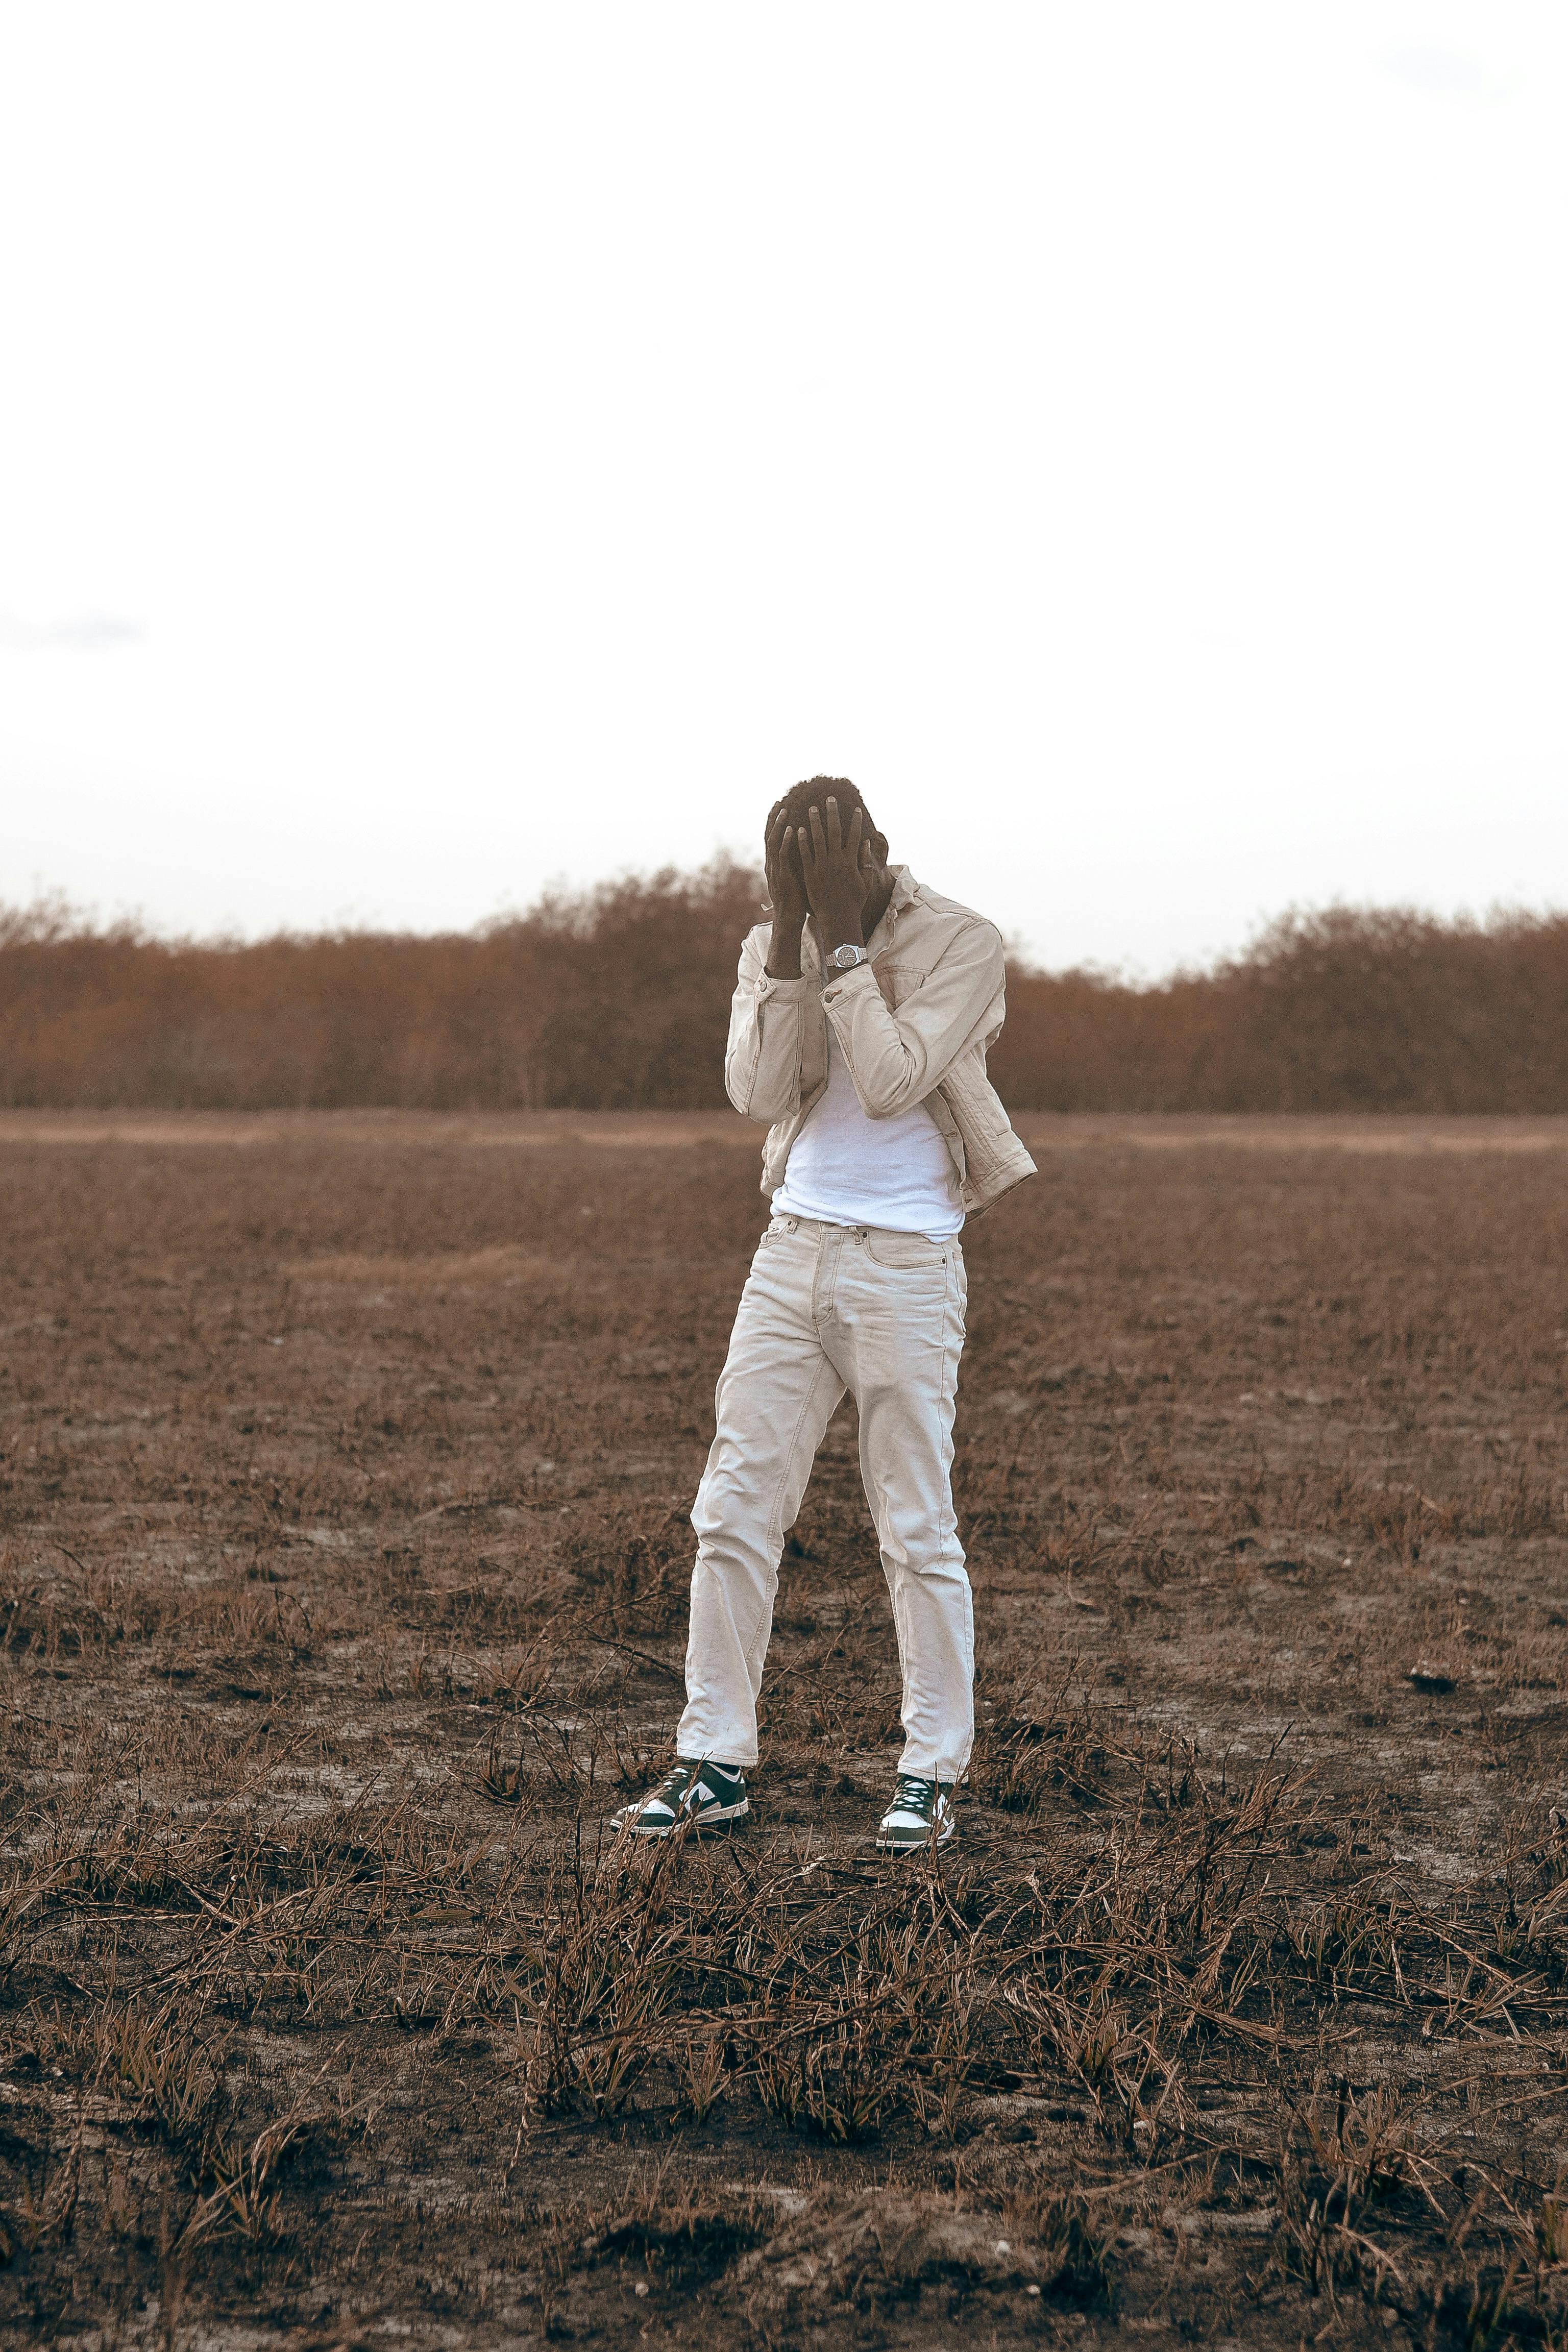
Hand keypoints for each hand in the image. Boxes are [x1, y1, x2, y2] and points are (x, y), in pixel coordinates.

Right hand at [763, 798, 808, 978]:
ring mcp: (776, 870)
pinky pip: (783, 855)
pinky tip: (792, 828)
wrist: (788, 920)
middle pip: (769, 835)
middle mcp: (771, 864)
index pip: (772, 838)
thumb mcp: (792, 879)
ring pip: (774, 841)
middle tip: (780, 800)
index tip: (781, 807)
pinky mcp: (783, 876)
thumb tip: (801, 853)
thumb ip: (792, 865)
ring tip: (785, 809)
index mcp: (774, 864)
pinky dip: (786, 840)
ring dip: (779, 824)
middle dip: (774, 818)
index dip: (775, 822)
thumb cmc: (794, 901)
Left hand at [797, 796, 872, 949]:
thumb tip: (866, 843)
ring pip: (818, 839)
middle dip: (833, 814)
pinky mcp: (810, 874)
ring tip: (812, 808)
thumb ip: (866, 862)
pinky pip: (805, 854)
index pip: (854, 835)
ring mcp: (823, 866)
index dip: (855, 821)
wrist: (838, 919)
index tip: (856, 809)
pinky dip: (802, 841)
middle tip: (830, 799)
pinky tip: (799, 829)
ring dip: (815, 822)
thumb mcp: (866, 883)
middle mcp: (837, 860)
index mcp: (851, 861)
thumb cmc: (853, 902)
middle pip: (835, 831)